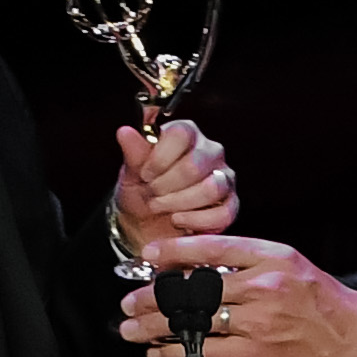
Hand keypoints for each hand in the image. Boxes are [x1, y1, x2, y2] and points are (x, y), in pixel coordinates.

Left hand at [110, 118, 237, 251]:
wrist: (148, 223)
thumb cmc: (142, 191)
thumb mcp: (131, 174)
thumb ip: (133, 153)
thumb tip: (125, 132)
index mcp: (187, 134)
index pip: (180, 134)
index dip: (159, 158)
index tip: (144, 174)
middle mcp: (210, 151)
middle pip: (195, 165)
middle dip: (167, 185)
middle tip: (152, 193)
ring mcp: (224, 177)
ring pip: (212, 188)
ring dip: (179, 203)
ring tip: (162, 206)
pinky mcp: (231, 204)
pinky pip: (223, 213)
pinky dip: (195, 221)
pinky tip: (178, 219)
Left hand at [122, 232, 356, 356]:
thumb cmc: (328, 307)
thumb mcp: (294, 268)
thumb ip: (253, 265)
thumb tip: (206, 268)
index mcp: (272, 257)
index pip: (213, 247)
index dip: (175, 251)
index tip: (149, 256)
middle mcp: (263, 285)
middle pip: (194, 286)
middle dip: (152, 296)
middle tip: (129, 302)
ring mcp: (259, 320)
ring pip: (193, 319)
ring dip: (154, 326)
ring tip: (132, 329)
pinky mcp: (257, 354)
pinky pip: (205, 351)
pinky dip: (176, 352)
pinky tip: (159, 353)